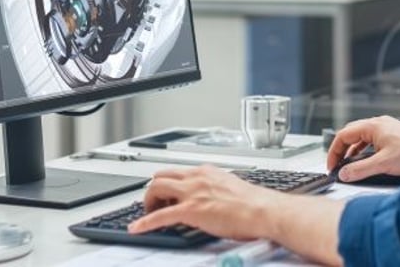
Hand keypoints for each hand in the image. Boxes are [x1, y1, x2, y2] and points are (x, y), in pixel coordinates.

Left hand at [128, 165, 279, 240]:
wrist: (262, 210)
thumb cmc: (253, 203)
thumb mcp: (230, 187)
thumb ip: (215, 188)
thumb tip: (210, 197)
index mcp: (206, 171)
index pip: (177, 172)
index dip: (167, 184)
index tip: (164, 194)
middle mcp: (196, 178)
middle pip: (161, 176)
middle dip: (153, 190)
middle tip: (153, 203)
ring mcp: (192, 193)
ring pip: (156, 188)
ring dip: (147, 201)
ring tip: (147, 214)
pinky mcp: (190, 211)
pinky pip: (159, 215)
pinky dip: (144, 222)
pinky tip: (137, 228)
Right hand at [327, 116, 399, 180]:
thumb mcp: (383, 164)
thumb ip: (360, 170)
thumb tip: (344, 173)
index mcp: (373, 125)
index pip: (343, 134)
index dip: (334, 151)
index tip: (332, 164)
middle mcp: (379, 124)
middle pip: (352, 134)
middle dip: (342, 150)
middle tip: (338, 165)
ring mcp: (388, 130)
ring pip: (364, 139)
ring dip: (355, 152)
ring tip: (352, 166)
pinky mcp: (396, 138)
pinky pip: (375, 143)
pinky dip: (367, 152)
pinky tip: (371, 163)